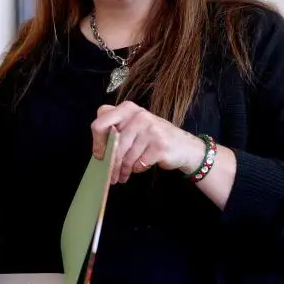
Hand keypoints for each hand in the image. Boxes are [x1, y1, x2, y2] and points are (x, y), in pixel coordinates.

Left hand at [91, 101, 206, 183]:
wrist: (185, 147)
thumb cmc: (153, 138)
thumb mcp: (134, 126)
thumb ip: (117, 131)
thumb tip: (98, 151)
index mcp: (127, 108)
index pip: (101, 121)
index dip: (97, 141)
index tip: (99, 155)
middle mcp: (138, 115)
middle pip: (113, 144)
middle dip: (111, 163)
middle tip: (110, 175)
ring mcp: (150, 129)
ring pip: (126, 156)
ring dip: (124, 170)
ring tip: (123, 175)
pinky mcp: (159, 145)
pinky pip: (139, 163)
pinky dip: (137, 168)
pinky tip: (141, 166)